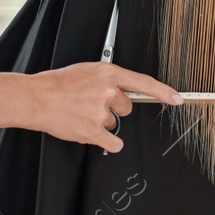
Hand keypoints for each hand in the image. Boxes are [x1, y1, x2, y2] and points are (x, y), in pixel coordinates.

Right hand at [0, 63, 182, 152]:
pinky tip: (93, 135)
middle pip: (127, 108)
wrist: (36, 97)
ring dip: (101, 123)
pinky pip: (113, 142)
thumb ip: (107, 80)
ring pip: (115, 124)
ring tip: (82, 114)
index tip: (178, 99)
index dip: (164, 92)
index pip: (144, 83)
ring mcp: (101, 112)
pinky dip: (107, 143)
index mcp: (108, 73)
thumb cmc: (57, 84)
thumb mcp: (86, 71)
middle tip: (91, 105)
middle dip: (113, 109)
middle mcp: (108, 91)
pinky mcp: (94, 131)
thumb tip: (122, 91)